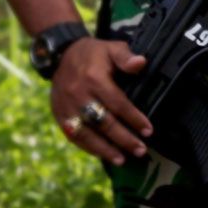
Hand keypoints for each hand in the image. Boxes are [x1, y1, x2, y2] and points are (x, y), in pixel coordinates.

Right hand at [50, 38, 151, 166]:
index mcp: (93, 78)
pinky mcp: (59, 115)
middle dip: (123, 139)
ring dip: (104, 149)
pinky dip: (88, 147)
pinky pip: (73, 135)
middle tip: (141, 150)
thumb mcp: (111, 48)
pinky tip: (103, 154)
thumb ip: (126, 56)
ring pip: (86, 133)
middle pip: (103, 122)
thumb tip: (141, 63)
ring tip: (122, 159)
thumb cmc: (93, 54)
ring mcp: (66, 107)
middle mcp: (78, 95)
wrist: (60, 55)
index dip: (133, 118)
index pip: (117, 103)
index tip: (148, 131)